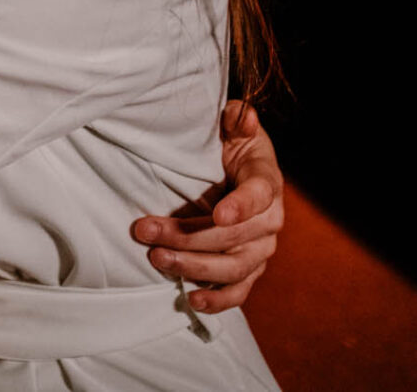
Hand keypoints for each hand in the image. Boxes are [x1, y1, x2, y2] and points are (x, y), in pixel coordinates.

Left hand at [132, 100, 284, 312]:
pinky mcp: (248, 268)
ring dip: (194, 266)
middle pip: (233, 236)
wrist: (234, 171)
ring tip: (157, 258)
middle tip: (146, 231)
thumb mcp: (233, 125)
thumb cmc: (229, 145)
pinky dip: (218, 300)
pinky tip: (192, 299)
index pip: (259, 194)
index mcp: (266, 181)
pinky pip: (238, 291)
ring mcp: (260, 249)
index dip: (241, 206)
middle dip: (188, 236)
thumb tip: (243, 116)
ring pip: (234, 267)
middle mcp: (269, 220)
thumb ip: (237, 118)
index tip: (219, 213)